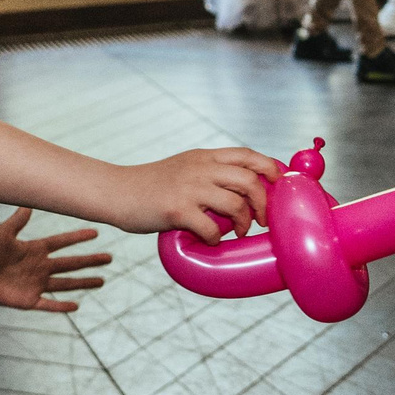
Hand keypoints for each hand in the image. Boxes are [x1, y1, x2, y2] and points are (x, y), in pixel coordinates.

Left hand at [0, 208, 111, 312]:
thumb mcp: (3, 233)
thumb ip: (18, 221)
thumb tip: (29, 203)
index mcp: (35, 249)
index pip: (62, 242)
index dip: (78, 238)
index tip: (96, 232)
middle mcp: (39, 266)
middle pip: (71, 263)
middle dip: (90, 261)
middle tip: (110, 258)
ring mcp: (35, 284)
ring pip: (66, 283)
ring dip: (84, 282)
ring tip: (102, 281)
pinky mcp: (28, 300)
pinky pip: (49, 304)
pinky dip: (62, 306)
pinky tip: (77, 306)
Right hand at [120, 147, 281, 240]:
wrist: (116, 191)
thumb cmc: (152, 185)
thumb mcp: (184, 167)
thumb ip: (210, 172)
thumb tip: (243, 190)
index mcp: (204, 157)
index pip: (247, 154)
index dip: (270, 168)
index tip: (278, 184)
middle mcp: (200, 168)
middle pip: (249, 180)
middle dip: (263, 203)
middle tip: (262, 220)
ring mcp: (189, 188)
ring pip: (236, 204)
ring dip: (244, 223)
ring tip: (237, 232)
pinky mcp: (177, 210)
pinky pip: (211, 228)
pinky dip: (216, 238)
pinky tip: (210, 239)